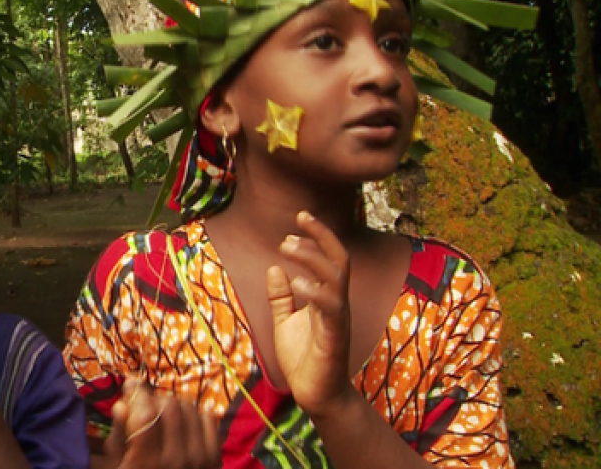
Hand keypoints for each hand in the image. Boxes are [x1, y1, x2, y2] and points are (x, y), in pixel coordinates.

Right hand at [103, 378, 219, 468]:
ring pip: (189, 407)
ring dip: (174, 405)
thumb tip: (121, 405)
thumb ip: (119, 436)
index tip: (130, 383)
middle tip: (146, 405)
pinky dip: (195, 413)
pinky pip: (208, 418)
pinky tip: (183, 421)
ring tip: (163, 414)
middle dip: (154, 399)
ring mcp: (199, 459)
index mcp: (147, 463)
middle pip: (168, 405)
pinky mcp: (215, 458)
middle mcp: (176, 459)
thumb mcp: (117, 465)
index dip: (137, 392)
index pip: (146, 414)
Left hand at [267, 211, 353, 417]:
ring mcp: (337, 319)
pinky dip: (314, 292)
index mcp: (326, 297)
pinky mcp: (334, 337)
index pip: (329, 257)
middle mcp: (336, 303)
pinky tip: (296, 283)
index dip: (317, 235)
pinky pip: (330, 308)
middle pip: (338, 260)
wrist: (316, 395)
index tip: (300, 216)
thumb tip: (273, 268)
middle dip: (319, 238)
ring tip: (288, 248)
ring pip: (336, 278)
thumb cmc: (304, 358)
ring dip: (313, 258)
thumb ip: (281, 297)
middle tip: (292, 229)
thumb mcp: (285, 321)